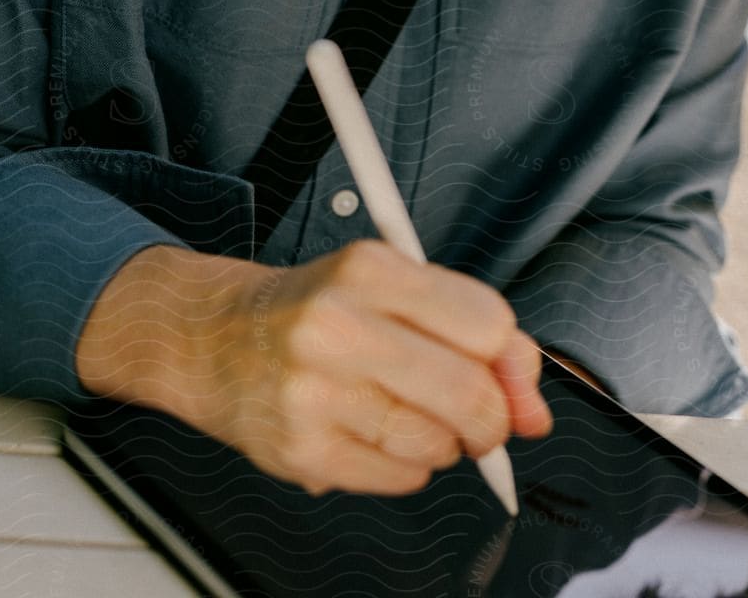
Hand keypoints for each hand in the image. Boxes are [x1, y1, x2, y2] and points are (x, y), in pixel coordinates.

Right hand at [85, 238, 552, 498]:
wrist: (214, 338)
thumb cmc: (315, 309)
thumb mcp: (389, 284)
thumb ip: (469, 327)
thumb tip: (533, 399)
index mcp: (370, 268)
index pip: (486, 323)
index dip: (509, 359)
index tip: (504, 371)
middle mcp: (338, 324)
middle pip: (469, 393)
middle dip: (491, 418)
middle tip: (481, 418)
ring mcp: (315, 392)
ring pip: (436, 444)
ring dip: (443, 443)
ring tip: (409, 414)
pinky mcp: (301, 450)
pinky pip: (399, 479)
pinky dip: (406, 468)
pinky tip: (376, 435)